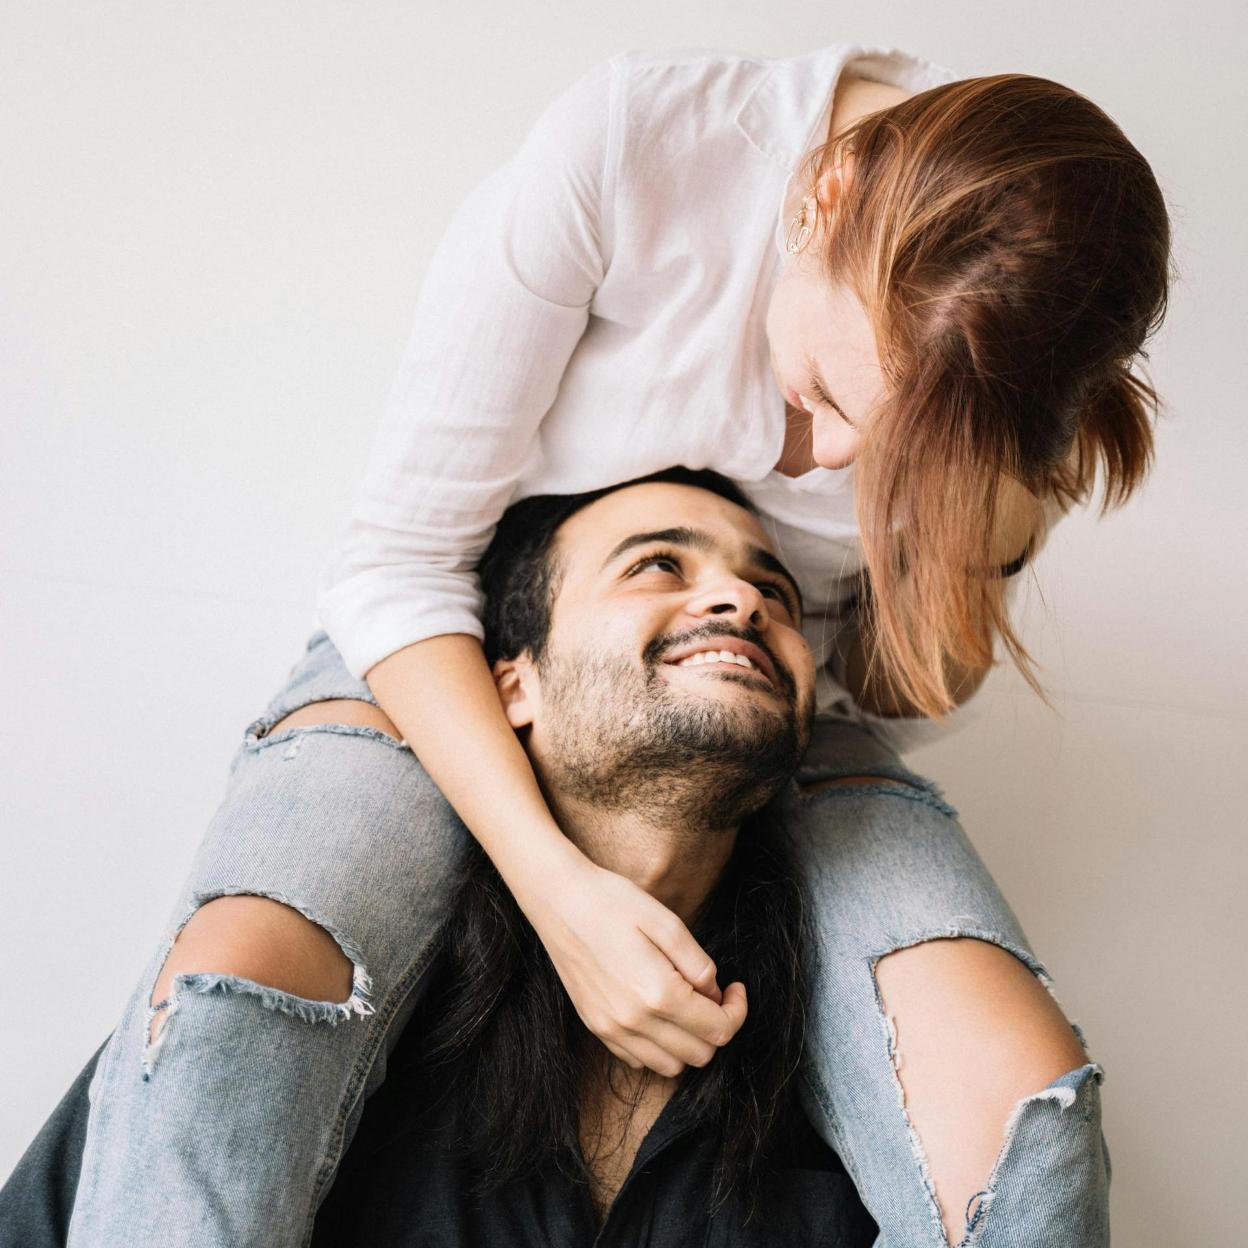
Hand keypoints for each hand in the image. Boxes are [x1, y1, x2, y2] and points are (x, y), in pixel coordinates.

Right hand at [525, 855, 748, 1076]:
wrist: (558, 899)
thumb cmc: (612, 902)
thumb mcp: (667, 921)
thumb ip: (698, 963)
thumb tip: (714, 993)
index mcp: (658, 994)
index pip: (718, 1030)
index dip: (736, 1011)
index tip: (735, 988)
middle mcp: (634, 1022)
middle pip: (699, 1055)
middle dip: (715, 1027)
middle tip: (712, 994)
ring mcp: (610, 1028)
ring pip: (669, 1066)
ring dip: (687, 1042)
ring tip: (685, 1005)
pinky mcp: (594, 1026)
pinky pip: (637, 1059)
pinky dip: (656, 1046)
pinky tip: (656, 1012)